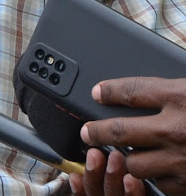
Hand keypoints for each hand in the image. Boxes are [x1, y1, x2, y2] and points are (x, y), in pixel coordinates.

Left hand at [78, 76, 185, 194]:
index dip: (109, 91)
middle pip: (121, 130)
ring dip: (128, 159)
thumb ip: (171, 89)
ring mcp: (180, 159)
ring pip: (134, 163)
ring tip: (123, 154)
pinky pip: (158, 184)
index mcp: (177, 98)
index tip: (97, 93)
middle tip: (87, 132)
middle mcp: (174, 128)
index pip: (131, 91)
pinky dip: (154, 178)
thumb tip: (151, 78)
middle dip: (98, 131)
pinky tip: (154, 169)